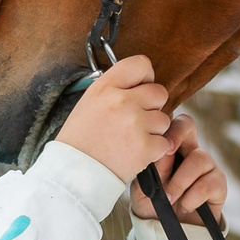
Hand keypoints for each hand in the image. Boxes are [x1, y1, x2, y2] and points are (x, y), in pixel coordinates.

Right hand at [55, 55, 172, 182]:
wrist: (74, 175)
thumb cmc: (80, 141)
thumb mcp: (89, 103)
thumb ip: (115, 89)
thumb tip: (141, 84)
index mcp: (105, 87)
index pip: (141, 64)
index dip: (145, 77)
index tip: (140, 89)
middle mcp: (122, 101)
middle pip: (159, 92)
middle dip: (152, 106)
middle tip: (136, 121)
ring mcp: (136, 124)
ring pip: (164, 119)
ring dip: (153, 130)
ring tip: (131, 140)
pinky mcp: (146, 147)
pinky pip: (164, 142)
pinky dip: (154, 151)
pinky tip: (135, 154)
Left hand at [129, 113, 227, 222]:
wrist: (166, 235)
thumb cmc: (153, 208)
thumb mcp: (144, 190)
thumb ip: (152, 170)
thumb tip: (163, 151)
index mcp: (170, 149)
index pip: (170, 124)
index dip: (166, 125)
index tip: (156, 140)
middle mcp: (189, 152)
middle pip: (189, 125)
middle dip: (178, 134)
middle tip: (167, 150)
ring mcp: (206, 168)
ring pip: (199, 158)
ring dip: (180, 181)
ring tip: (169, 198)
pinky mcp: (219, 186)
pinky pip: (208, 183)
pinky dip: (193, 197)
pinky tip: (185, 207)